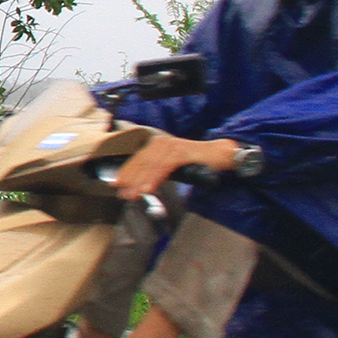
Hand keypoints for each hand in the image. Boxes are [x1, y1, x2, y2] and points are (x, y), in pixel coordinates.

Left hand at [112, 131, 242, 199]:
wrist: (220, 154)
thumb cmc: (198, 161)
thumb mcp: (173, 165)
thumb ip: (158, 171)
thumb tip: (141, 184)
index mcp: (157, 145)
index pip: (137, 159)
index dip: (126, 172)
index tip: (117, 185)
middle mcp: (162, 143)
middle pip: (141, 162)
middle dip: (130, 180)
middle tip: (122, 194)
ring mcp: (171, 147)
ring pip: (150, 166)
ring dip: (140, 182)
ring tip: (133, 194)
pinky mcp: (181, 153)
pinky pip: (164, 167)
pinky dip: (154, 179)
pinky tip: (148, 188)